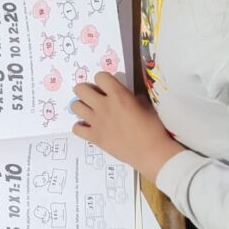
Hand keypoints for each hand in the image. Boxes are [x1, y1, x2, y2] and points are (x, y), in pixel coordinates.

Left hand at [70, 72, 184, 180]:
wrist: (151, 152)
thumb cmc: (153, 127)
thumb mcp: (146, 105)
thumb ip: (132, 97)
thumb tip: (126, 95)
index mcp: (118, 95)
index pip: (100, 76)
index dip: (103, 80)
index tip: (107, 87)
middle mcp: (103, 106)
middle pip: (80, 89)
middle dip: (85, 90)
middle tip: (94, 97)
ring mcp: (96, 122)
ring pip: (75, 106)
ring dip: (81, 107)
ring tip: (90, 111)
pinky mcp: (93, 137)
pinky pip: (76, 128)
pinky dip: (80, 127)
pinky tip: (89, 127)